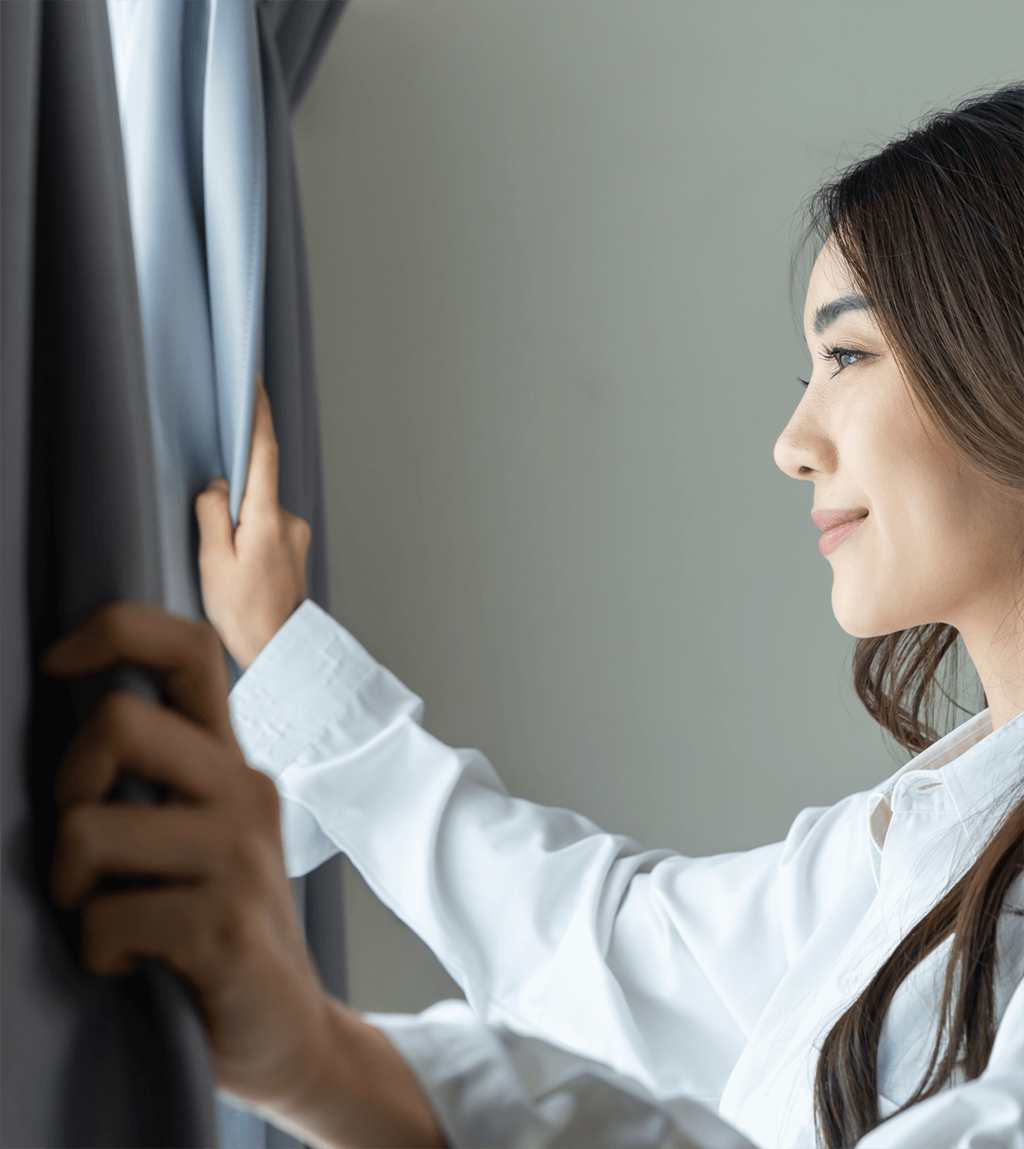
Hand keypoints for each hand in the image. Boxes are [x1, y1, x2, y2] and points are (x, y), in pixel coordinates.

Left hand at [46, 604, 326, 1106]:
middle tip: (83, 846)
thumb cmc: (215, 926)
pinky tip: (132, 963)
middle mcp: (243, 789)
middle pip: (119, 722)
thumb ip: (154, 780)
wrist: (286, 1031)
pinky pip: (110, 917)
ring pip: (91, 828)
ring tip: (105, 916)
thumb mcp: (192, 836)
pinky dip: (99, 950)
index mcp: (229, 761)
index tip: (56, 661)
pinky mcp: (227, 922)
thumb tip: (69, 737)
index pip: (188, 648)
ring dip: (71, 887)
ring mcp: (241, 853)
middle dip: (67, 785)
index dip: (114, 629)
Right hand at [196, 378, 310, 669]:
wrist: (277, 650)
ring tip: (226, 570)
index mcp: (267, 517)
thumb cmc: (243, 612)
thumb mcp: (213, 561)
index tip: (254, 383)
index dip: (258, 415)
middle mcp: (288, 520)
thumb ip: (213, 514)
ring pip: (258, 512)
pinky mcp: (294, 549)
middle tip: (216, 539)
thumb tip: (219, 486)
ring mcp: (296, 535)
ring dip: (238, 528)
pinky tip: (239, 572)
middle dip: (231, 501)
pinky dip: (248, 539)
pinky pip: (265, 529)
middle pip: (255, 487)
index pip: (264, 452)